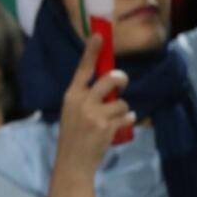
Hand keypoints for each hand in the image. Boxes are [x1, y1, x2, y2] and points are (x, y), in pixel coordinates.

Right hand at [55, 35, 133, 175]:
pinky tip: (116, 129)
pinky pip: (126, 116)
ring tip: (112, 120)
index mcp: (70, 95)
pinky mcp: (106, 126)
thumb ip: (88, 98)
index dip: (92, 51)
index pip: (83, 69)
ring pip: (121, 102)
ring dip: (122, 110)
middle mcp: (81, 101)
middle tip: (121, 82)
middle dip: (120, 80)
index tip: (99, 35)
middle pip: (110, 80)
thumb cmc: (74, 135)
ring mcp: (94, 114)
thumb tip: (112, 85)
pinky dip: (126, 122)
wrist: (72, 162)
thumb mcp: (73, 112)